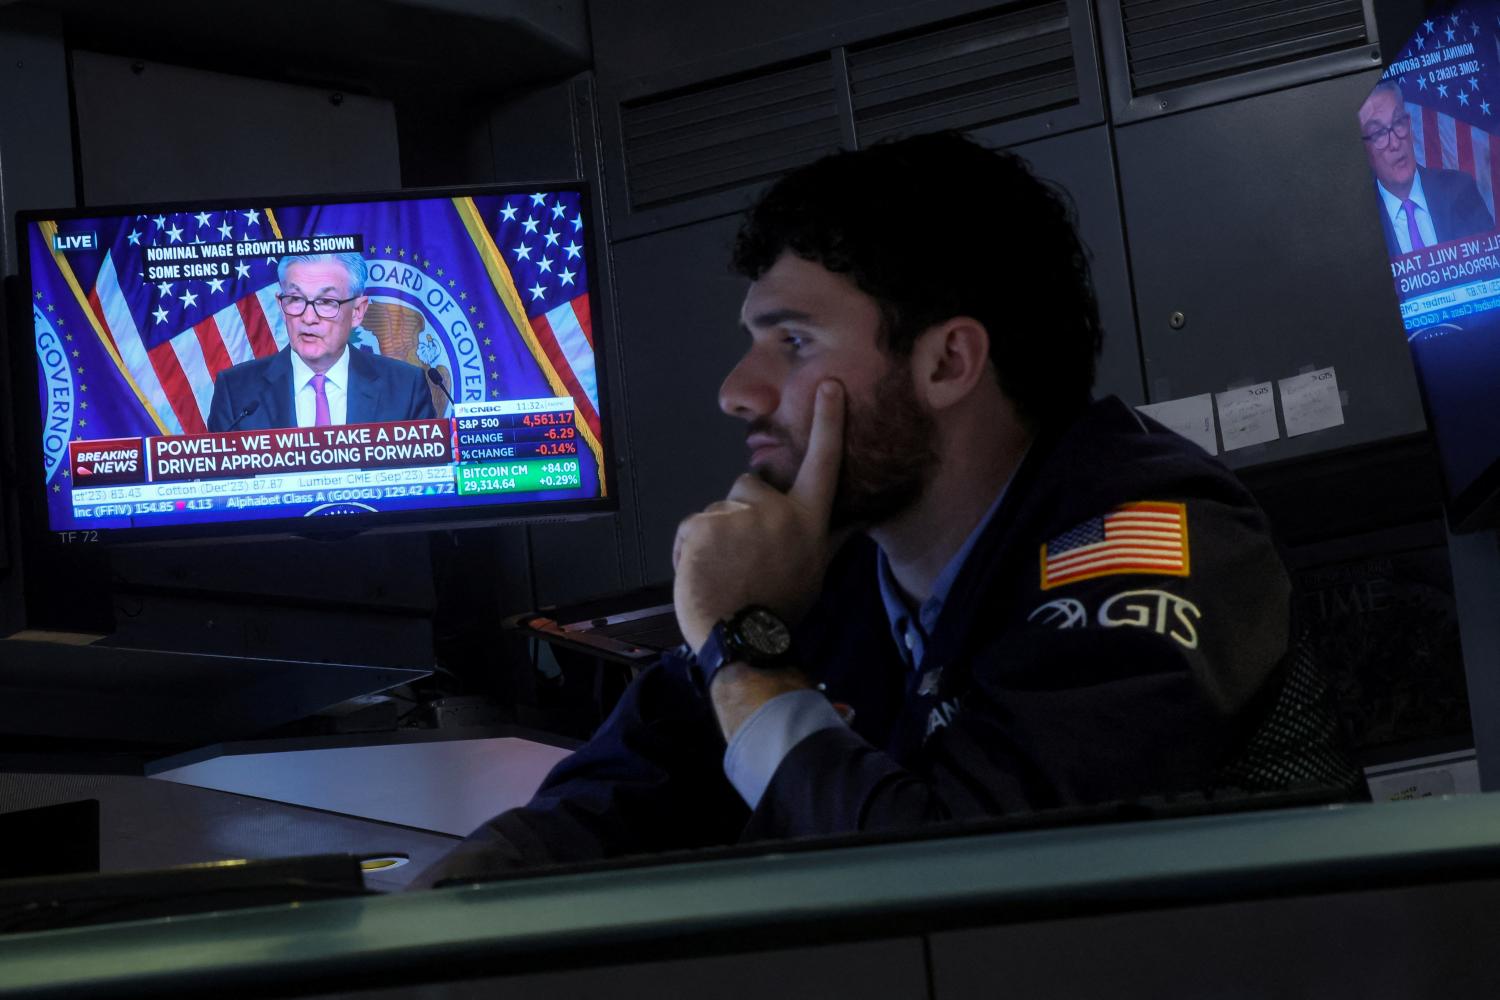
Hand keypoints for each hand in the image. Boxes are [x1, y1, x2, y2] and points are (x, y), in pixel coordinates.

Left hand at [673, 380, 844, 651]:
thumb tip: (859, 520)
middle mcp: (776, 510)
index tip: (830, 388)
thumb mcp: (816, 571)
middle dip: (742, 509)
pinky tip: (703, 575)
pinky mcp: (703, 524)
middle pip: (750, 484)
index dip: (828, 424)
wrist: (743, 639)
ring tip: (723, 571)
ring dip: (715, 534)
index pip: (822, 464)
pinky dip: (690, 550)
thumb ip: (829, 537)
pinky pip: (692, 528)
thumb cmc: (781, 609)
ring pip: (719, 509)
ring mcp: (738, 515)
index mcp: (807, 520)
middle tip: (742, 552)